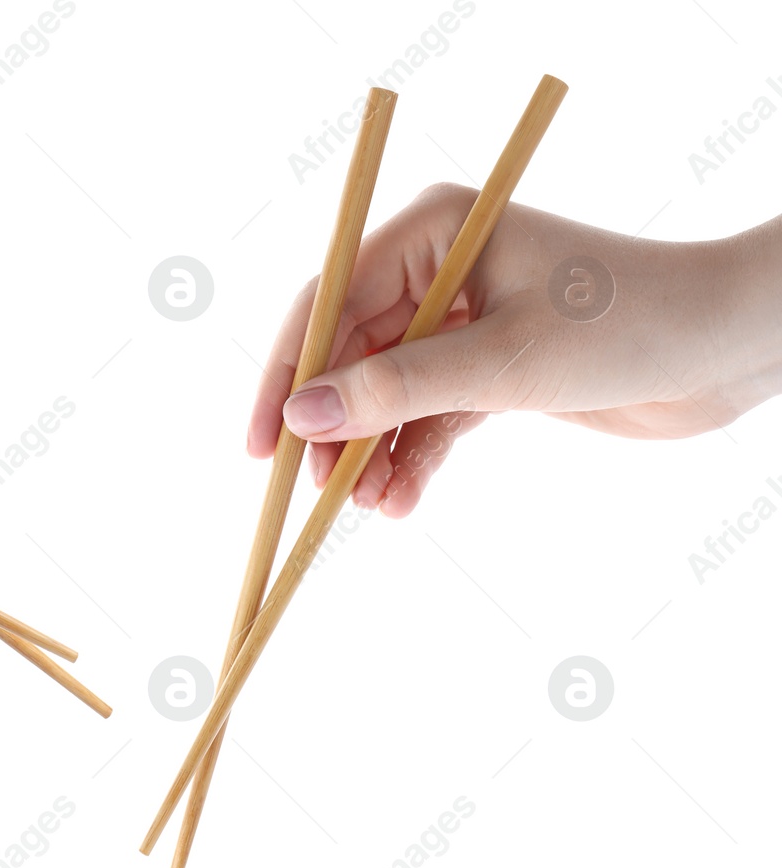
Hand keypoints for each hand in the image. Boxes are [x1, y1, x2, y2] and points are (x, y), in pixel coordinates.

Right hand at [248, 183, 781, 516]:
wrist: (733, 348)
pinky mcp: (487, 368)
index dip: (288, 373)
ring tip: (369, 507)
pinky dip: (411, 458)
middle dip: (334, 426)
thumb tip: (302, 416)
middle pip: (349, 353)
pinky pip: (426, 416)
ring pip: (385, 393)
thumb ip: (398, 390)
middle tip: (314, 491)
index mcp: (433, 232)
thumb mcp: (503, 362)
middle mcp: (437, 268)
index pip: (330, 301)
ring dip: (371, 452)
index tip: (262, 441)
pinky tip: (402, 500)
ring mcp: (461, 319)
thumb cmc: (631, 324)